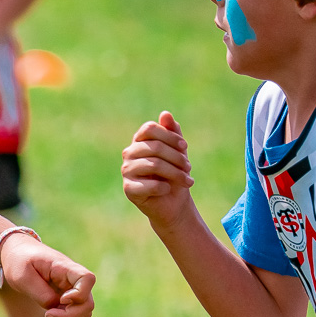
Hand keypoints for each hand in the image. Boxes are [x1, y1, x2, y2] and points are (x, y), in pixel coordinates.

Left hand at [0, 232, 96, 316]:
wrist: (17, 255)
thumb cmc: (19, 261)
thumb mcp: (23, 276)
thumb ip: (41, 294)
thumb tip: (54, 309)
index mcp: (64, 267)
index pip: (87, 279)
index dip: (79, 294)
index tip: (61, 300)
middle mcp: (73, 279)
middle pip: (86, 302)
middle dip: (68, 316)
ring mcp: (72, 290)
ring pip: (83, 312)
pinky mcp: (67, 300)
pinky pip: (79, 316)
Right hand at [122, 112, 194, 226]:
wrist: (172, 202)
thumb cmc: (174, 174)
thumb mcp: (177, 151)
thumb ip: (172, 133)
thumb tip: (165, 114)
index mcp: (139, 141)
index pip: (149, 128)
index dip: (169, 136)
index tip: (184, 147)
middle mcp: (129, 154)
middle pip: (154, 147)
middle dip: (177, 157)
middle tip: (189, 168)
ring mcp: (126, 171)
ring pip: (154, 165)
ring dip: (175, 173)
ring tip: (187, 180)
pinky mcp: (128, 189)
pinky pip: (150, 184)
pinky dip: (164, 187)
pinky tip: (168, 190)